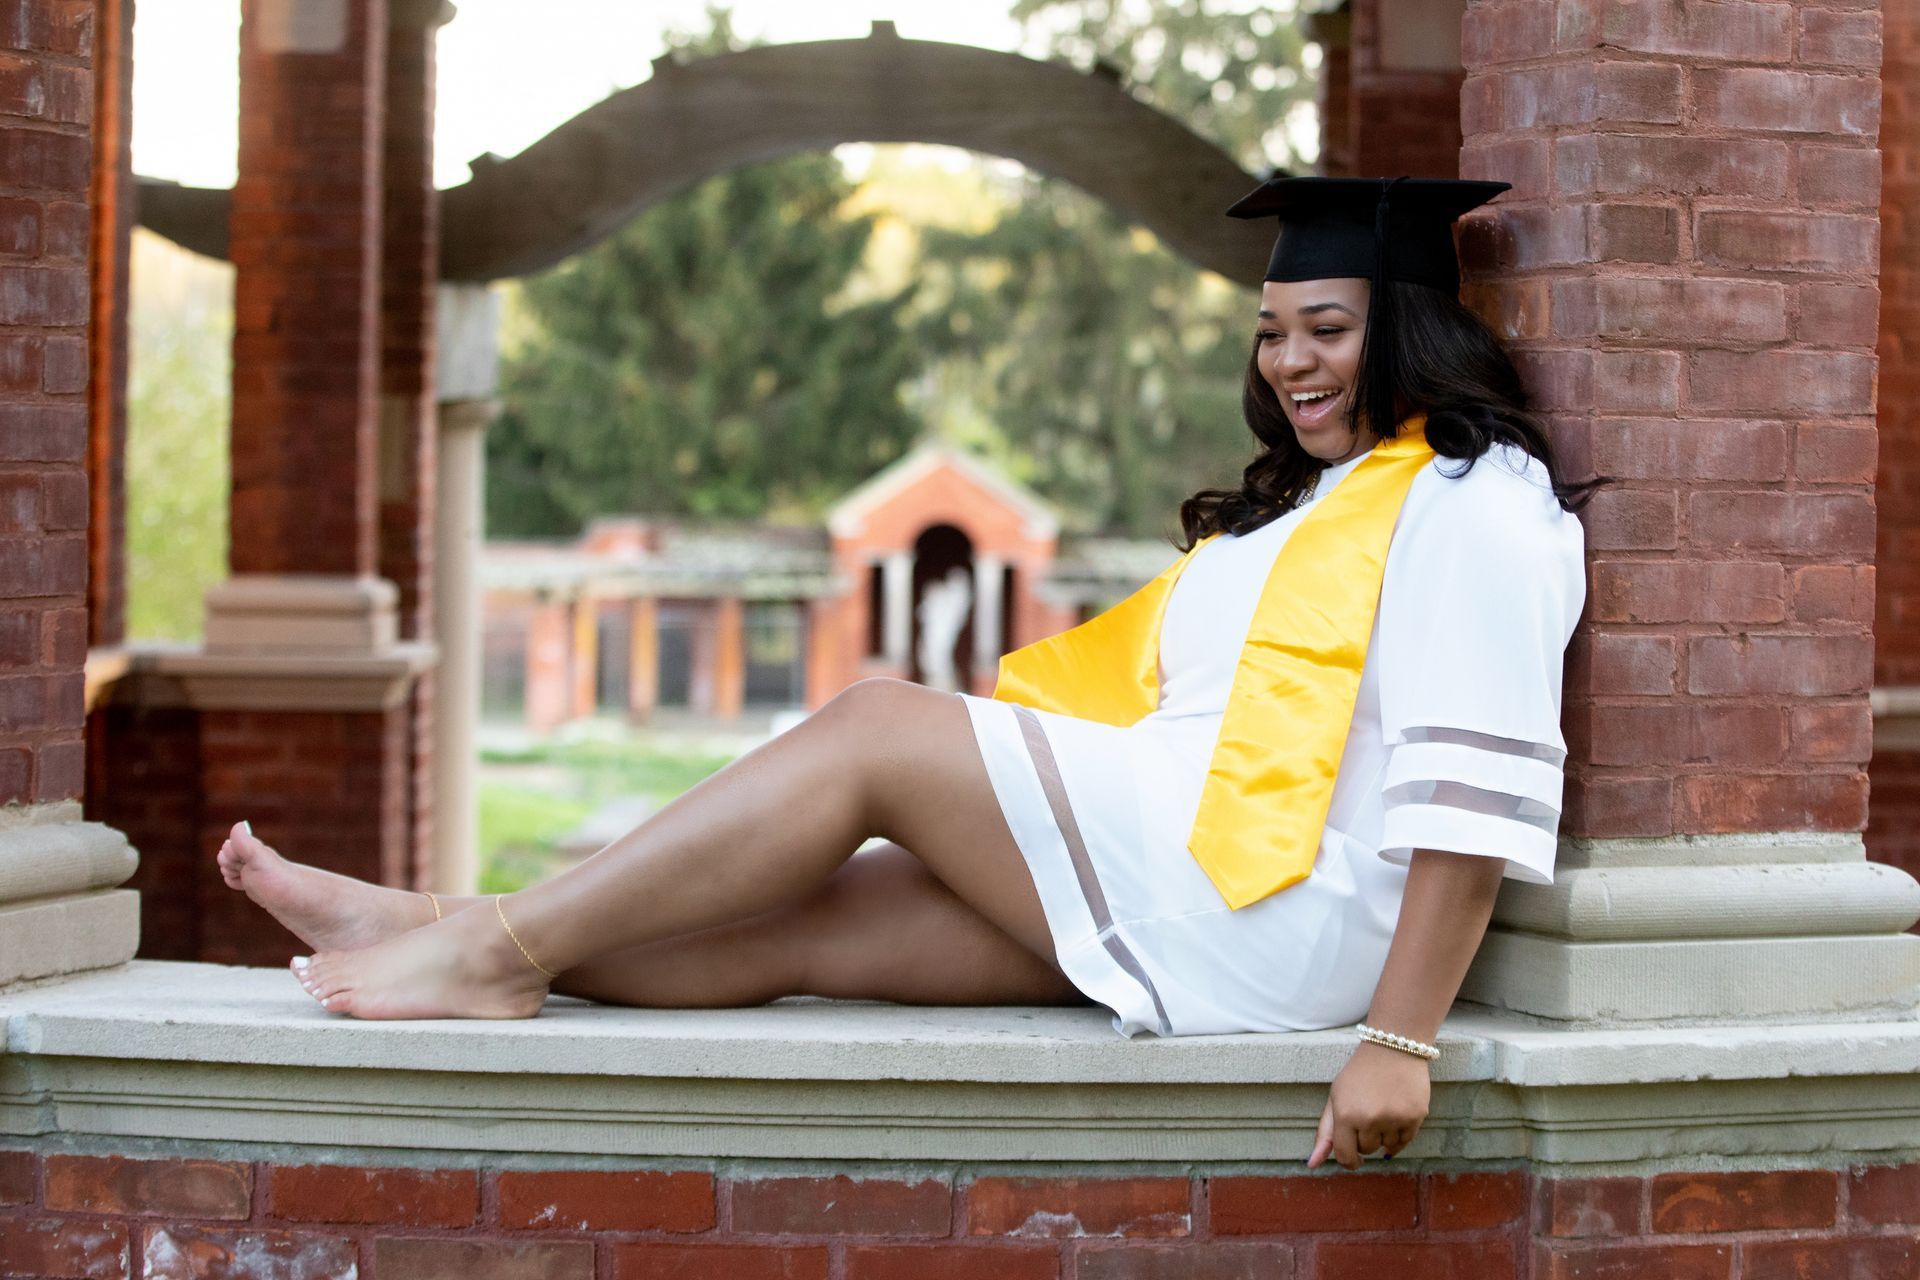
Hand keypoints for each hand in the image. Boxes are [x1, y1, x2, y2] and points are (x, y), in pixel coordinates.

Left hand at [1307, 1041, 1430, 1170]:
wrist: (1392, 1049)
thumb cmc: (1359, 1075)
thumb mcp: (1335, 1098)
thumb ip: (1325, 1133)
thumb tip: (1312, 1164)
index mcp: (1345, 1115)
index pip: (1345, 1156)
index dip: (1349, 1160)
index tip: (1354, 1158)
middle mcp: (1369, 1120)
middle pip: (1367, 1150)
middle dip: (1366, 1137)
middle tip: (1368, 1111)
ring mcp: (1394, 1119)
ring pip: (1387, 1147)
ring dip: (1384, 1134)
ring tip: (1383, 1108)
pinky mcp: (1415, 1116)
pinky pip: (1405, 1141)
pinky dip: (1400, 1134)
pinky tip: (1396, 1113)